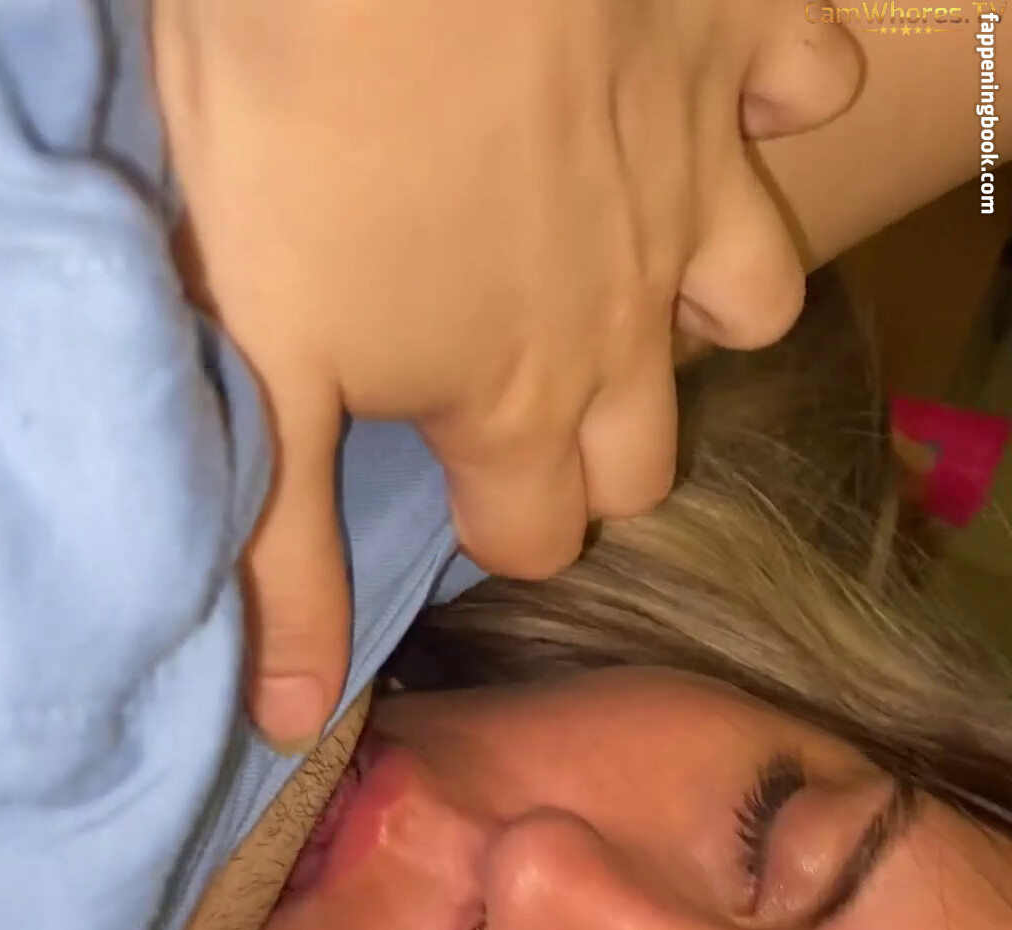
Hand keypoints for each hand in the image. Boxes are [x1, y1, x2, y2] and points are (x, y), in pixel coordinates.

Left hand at [152, 0, 859, 747]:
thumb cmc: (293, 139)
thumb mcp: (259, 371)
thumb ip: (286, 554)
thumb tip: (299, 725)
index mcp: (514, 403)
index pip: (539, 535)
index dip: (499, 529)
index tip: (453, 489)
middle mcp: (629, 319)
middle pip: (645, 448)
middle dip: (595, 456)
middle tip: (525, 399)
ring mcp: (696, 180)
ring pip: (752, 300)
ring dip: (701, 309)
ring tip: (631, 275)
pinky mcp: (729, 37)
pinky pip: (805, 90)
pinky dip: (781, 98)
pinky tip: (725, 92)